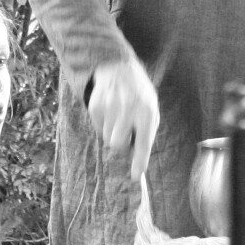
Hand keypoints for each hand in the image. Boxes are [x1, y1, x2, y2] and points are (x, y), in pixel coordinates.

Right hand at [89, 58, 158, 179]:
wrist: (117, 67)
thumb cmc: (139, 95)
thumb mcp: (150, 109)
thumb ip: (145, 134)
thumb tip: (136, 162)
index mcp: (147, 111)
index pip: (143, 143)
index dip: (140, 162)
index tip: (136, 176)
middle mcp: (128, 109)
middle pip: (118, 145)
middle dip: (121, 146)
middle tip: (125, 135)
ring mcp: (110, 107)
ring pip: (107, 138)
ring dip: (113, 133)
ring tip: (119, 116)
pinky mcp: (95, 105)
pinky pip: (98, 128)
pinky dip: (103, 124)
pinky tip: (110, 110)